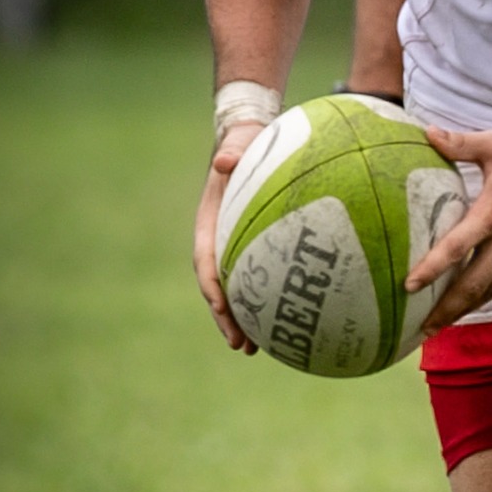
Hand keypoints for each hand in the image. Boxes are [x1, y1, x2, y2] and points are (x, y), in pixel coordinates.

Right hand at [193, 121, 266, 350]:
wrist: (252, 141)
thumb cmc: (247, 142)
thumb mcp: (240, 142)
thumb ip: (234, 150)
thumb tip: (224, 160)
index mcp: (210, 222)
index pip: (205, 260)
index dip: (212, 286)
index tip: (221, 307)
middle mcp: (219, 240)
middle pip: (218, 287)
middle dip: (226, 318)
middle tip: (241, 345)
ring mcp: (236, 248)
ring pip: (237, 290)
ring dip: (243, 320)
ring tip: (256, 350)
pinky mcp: (256, 249)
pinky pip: (259, 280)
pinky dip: (266, 302)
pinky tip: (285, 323)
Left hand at [407, 124, 491, 332]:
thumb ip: (459, 144)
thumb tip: (425, 132)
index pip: (456, 249)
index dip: (432, 270)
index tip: (410, 286)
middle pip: (474, 286)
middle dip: (447, 311)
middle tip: (423, 330)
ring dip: (467, 309)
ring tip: (444, 324)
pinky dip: (489, 292)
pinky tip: (475, 297)